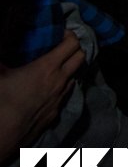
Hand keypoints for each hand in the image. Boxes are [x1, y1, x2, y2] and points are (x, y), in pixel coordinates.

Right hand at [0, 31, 84, 160]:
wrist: (4, 133)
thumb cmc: (1, 101)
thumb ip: (2, 62)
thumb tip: (3, 50)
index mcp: (47, 67)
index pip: (72, 44)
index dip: (70, 35)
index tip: (62, 32)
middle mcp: (60, 80)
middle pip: (81, 57)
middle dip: (76, 49)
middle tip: (63, 47)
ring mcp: (60, 97)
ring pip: (75, 76)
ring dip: (70, 69)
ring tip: (57, 67)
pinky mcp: (57, 112)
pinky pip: (66, 94)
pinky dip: (63, 86)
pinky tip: (51, 88)